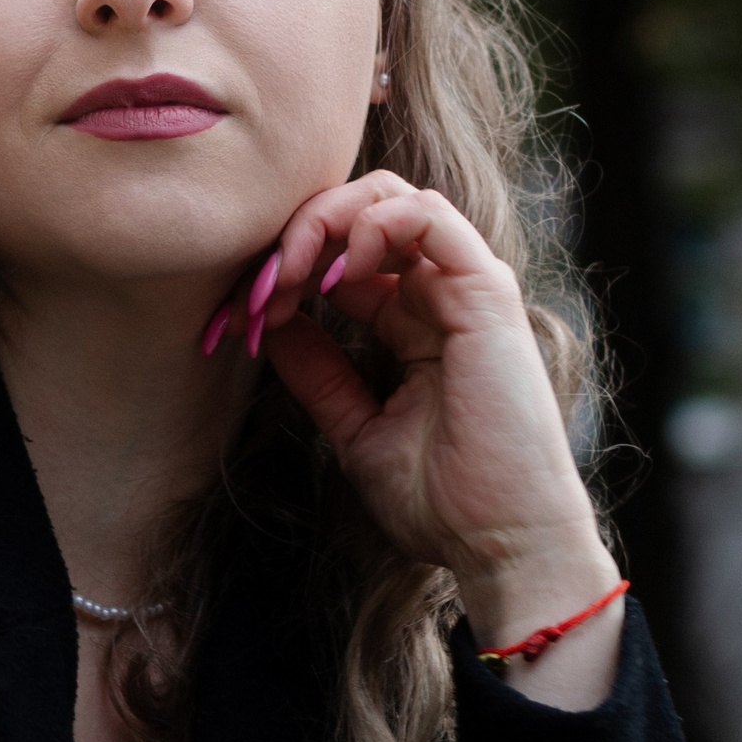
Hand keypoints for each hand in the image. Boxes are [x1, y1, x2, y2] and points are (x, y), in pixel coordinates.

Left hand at [223, 172, 617, 655]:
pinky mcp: (486, 293)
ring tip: (291, 276)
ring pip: (389, 198)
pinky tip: (340, 273)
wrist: (500, 543)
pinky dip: (372, 226)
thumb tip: (269, 324)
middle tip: (257, 290)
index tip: (241, 317)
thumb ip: (318, 374)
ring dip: (324, 223)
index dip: (284, 270)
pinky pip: (428, 214)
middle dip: (295, 237)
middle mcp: (440, 296)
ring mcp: (465, 289)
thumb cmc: (442, 502)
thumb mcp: (355, 429)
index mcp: (412, 323)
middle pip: (359, 213)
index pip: (342, 255)